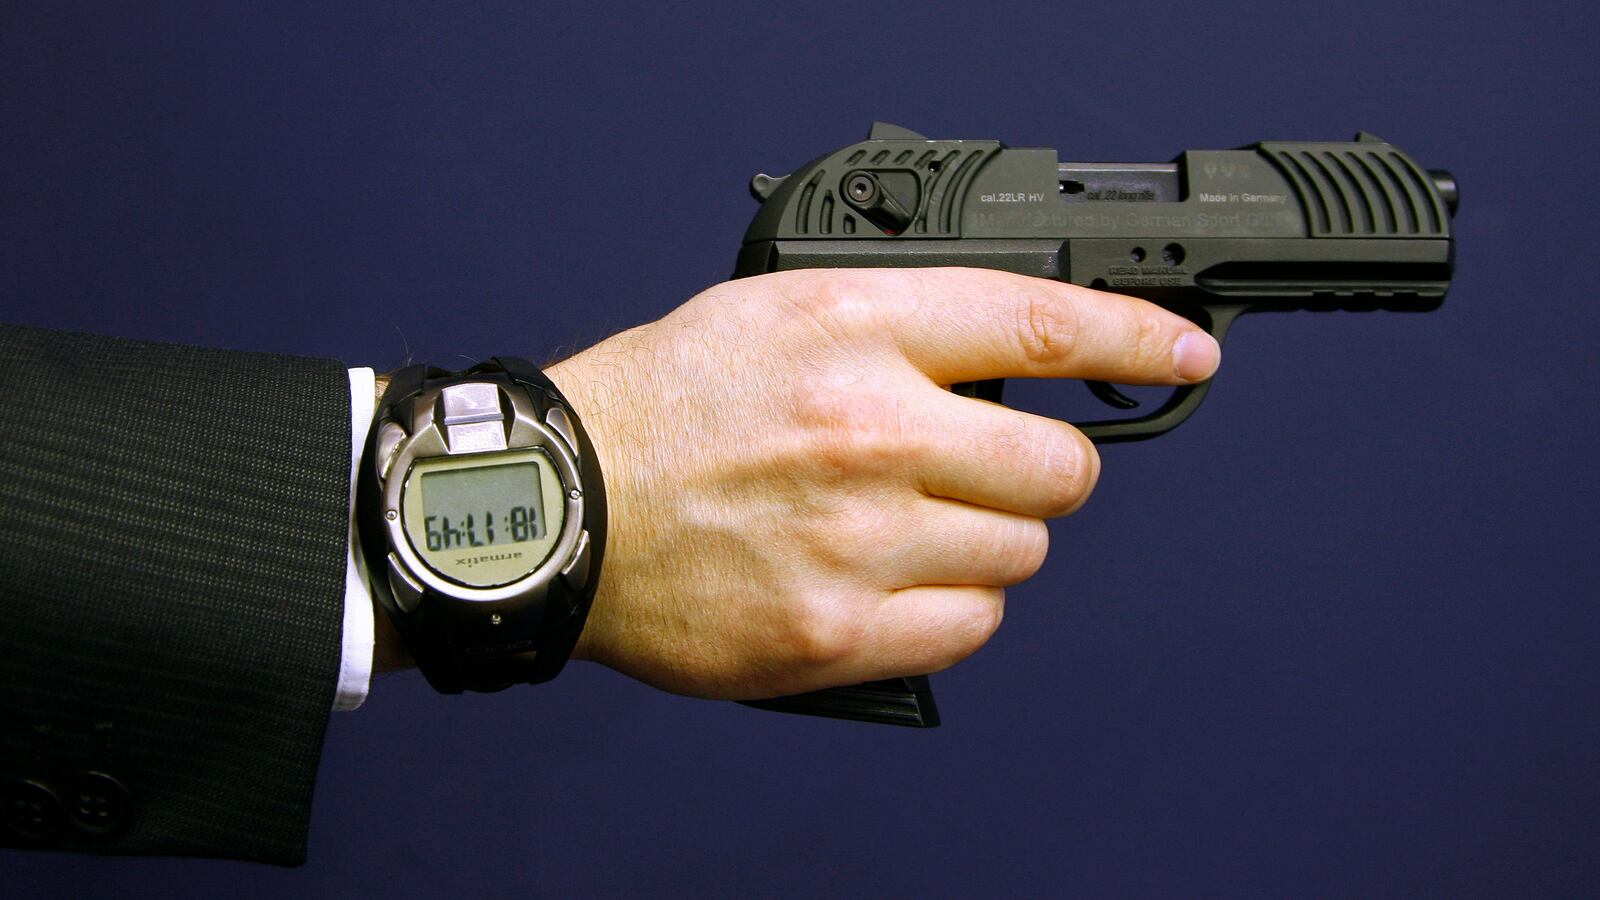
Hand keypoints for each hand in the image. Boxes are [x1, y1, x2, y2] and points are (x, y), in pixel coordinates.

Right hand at [547, 268, 1218, 699]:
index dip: (1136, 336)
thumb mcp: (774, 315)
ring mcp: (858, 538)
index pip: (1040, 322)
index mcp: (852, 331)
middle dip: (1037, 471)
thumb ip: (897, 327)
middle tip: (983, 472)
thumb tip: (1007, 360)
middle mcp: (868, 430)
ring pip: (1022, 555)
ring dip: (985, 543)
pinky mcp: (837, 628)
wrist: (559, 509)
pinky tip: (888, 584)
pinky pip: (971, 629)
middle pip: (1059, 466)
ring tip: (904, 529)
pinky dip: (949, 610)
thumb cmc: (660, 410)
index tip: (1184, 352)